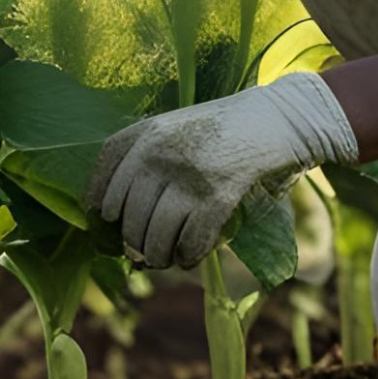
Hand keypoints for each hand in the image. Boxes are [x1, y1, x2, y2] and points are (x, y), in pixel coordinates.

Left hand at [87, 73, 358, 270]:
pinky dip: (188, 256)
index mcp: (145, 133)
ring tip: (163, 260)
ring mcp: (188, 176)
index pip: (105, 181)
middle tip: (140, 253)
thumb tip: (115, 212)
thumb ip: (145, 155)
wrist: (274, 118)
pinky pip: (192, 240)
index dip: (103, 209)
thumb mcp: (174, 126)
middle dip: (133, 243)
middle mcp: (159, 154)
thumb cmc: (221, 126)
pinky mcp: (218, 196)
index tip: (110, 222)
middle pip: (130, 217)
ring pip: (157, 235)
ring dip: (158, 256)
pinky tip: (189, 259)